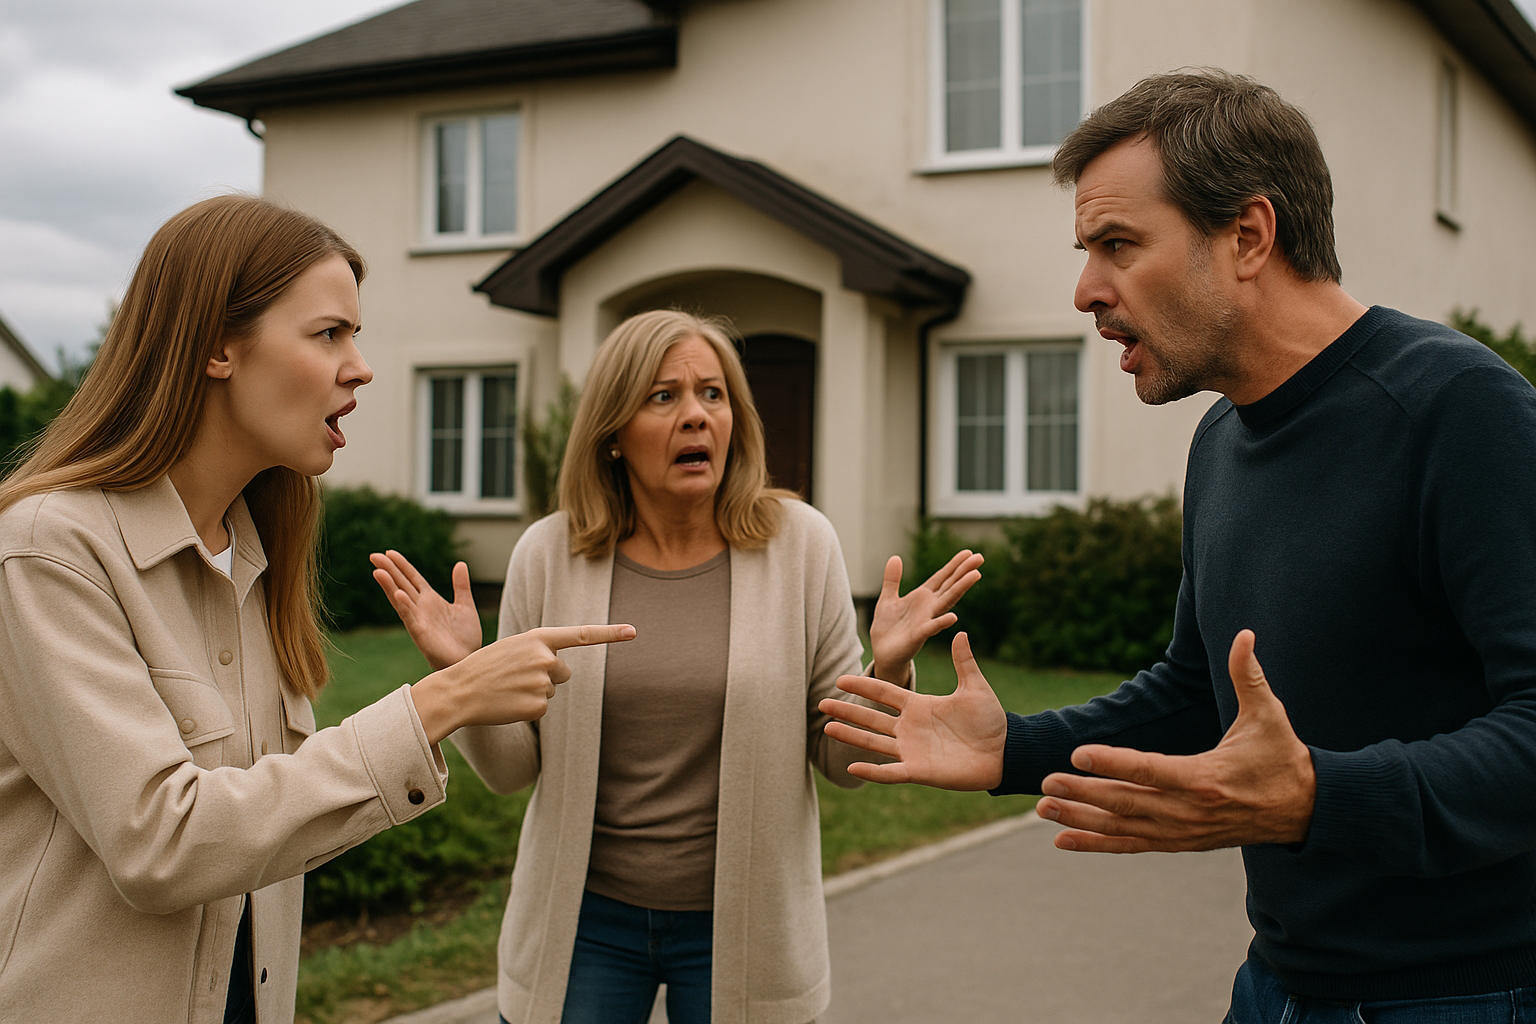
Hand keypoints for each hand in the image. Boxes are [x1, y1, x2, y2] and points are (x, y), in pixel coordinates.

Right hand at [370, 550, 481, 669]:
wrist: (469, 660)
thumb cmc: (465, 638)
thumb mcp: (465, 606)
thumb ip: (461, 586)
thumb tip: (460, 563)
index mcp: (430, 600)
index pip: (412, 578)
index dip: (401, 565)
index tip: (389, 552)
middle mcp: (421, 608)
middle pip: (401, 584)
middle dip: (388, 570)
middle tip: (373, 556)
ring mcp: (419, 620)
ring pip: (401, 600)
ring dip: (390, 586)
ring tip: (378, 571)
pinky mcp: (421, 634)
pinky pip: (410, 619)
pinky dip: (404, 607)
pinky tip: (398, 595)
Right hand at [409, 623, 635, 743]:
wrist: (459, 691)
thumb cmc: (484, 667)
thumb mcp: (513, 648)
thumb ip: (539, 650)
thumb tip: (561, 669)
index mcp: (538, 638)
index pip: (581, 635)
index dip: (610, 633)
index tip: (633, 631)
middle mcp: (545, 658)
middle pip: (563, 672)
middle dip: (546, 676)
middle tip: (516, 677)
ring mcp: (543, 683)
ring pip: (551, 690)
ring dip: (533, 692)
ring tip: (508, 688)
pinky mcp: (538, 706)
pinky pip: (543, 708)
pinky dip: (528, 708)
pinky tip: (509, 703)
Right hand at [819, 632, 1005, 789]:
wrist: (1004, 752)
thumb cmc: (991, 721)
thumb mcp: (975, 687)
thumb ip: (964, 662)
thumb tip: (960, 631)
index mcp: (920, 706)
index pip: (885, 694)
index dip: (863, 686)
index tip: (839, 679)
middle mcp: (910, 727)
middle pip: (871, 717)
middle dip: (847, 710)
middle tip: (821, 704)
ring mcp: (912, 750)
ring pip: (874, 742)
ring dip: (851, 735)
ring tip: (828, 727)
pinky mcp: (918, 771)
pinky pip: (890, 771)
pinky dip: (872, 770)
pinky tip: (852, 766)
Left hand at [868, 551, 983, 684]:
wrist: (882, 653)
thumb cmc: (888, 627)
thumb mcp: (888, 598)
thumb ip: (893, 579)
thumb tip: (896, 557)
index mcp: (922, 597)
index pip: (941, 578)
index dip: (954, 565)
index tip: (969, 552)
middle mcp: (929, 607)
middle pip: (949, 586)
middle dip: (964, 572)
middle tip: (980, 557)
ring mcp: (926, 621)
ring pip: (946, 602)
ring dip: (960, 588)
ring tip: (976, 575)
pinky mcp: (918, 636)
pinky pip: (931, 628)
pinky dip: (941, 622)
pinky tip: (953, 617)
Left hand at [1036, 629, 1315, 852]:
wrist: (1305, 811)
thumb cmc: (1282, 757)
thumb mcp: (1269, 715)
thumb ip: (1249, 676)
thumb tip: (1245, 634)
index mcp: (1206, 778)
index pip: (1150, 769)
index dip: (1112, 761)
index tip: (1077, 753)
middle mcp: (1190, 811)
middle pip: (1127, 802)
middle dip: (1083, 793)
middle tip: (1045, 782)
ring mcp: (1183, 832)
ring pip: (1123, 827)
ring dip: (1081, 820)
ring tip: (1043, 810)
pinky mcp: (1180, 842)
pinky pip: (1132, 845)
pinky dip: (1098, 843)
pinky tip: (1063, 841)